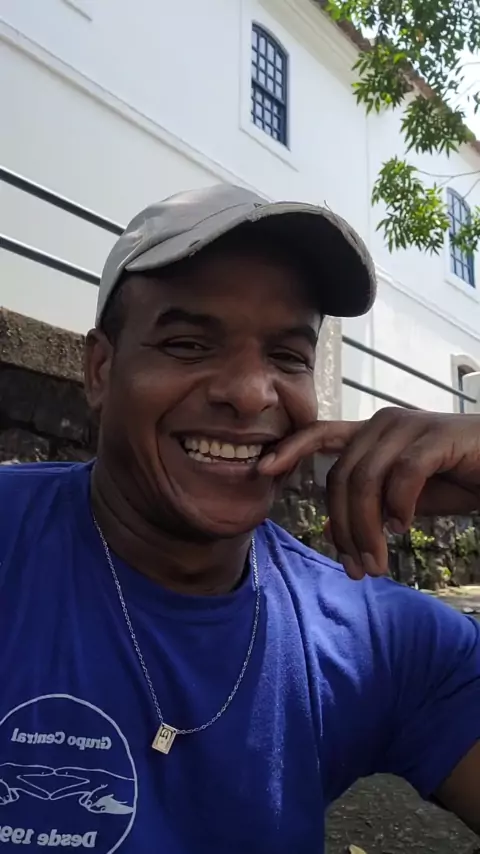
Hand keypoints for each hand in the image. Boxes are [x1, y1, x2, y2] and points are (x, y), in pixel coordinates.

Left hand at [259, 408, 479, 578]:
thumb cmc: (458, 479)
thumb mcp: (405, 500)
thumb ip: (370, 508)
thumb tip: (329, 531)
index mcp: (372, 433)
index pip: (320, 433)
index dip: (289, 449)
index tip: (262, 471)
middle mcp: (384, 423)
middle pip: (340, 478)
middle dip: (343, 530)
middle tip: (358, 569)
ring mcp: (410, 425)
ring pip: (365, 481)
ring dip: (366, 530)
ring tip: (379, 562)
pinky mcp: (436, 436)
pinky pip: (401, 475)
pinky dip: (398, 507)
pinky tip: (405, 527)